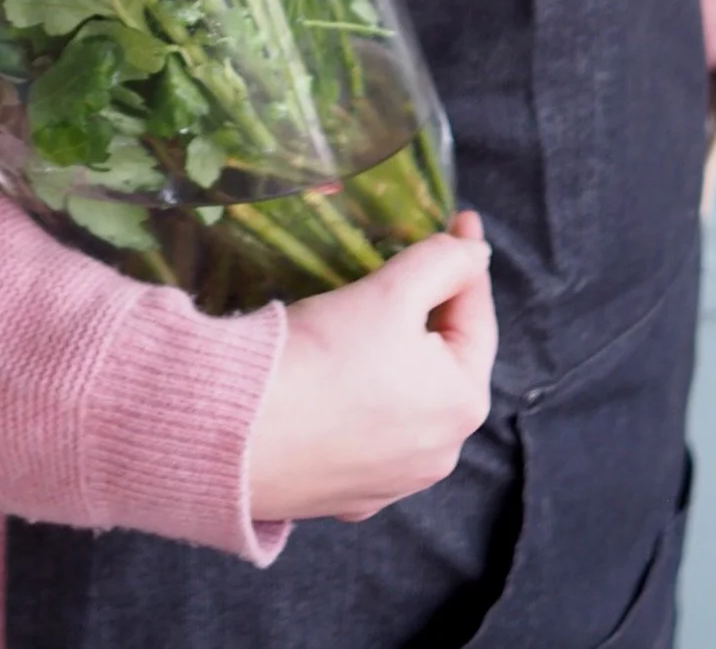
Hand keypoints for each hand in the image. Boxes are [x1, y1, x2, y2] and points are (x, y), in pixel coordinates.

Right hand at [246, 209, 496, 524]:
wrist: (239, 432)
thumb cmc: (324, 354)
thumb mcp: (392, 290)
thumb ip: (444, 261)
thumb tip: (475, 252)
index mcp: (463, 403)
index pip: (477, 315)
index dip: (467, 261)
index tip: (461, 218)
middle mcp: (441, 454)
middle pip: (444, 362)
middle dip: (431, 312)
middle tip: (408, 269)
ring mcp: (393, 483)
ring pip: (406, 401)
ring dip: (396, 360)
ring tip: (367, 321)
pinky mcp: (348, 497)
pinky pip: (367, 434)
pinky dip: (362, 402)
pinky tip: (337, 380)